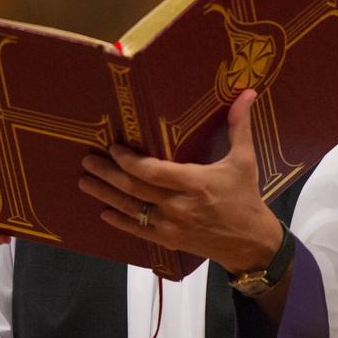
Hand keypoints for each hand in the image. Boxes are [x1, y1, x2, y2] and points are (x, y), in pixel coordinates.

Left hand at [78, 89, 282, 274]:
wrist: (252, 244)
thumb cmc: (246, 198)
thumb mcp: (244, 161)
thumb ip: (239, 126)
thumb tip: (247, 94)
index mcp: (195, 183)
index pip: (153, 172)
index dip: (129, 161)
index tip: (113, 148)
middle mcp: (179, 206)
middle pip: (135, 189)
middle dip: (108, 174)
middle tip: (88, 161)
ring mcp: (171, 225)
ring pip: (131, 209)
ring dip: (106, 195)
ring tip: (85, 181)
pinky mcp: (169, 240)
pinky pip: (139, 230)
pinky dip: (120, 222)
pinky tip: (104, 212)